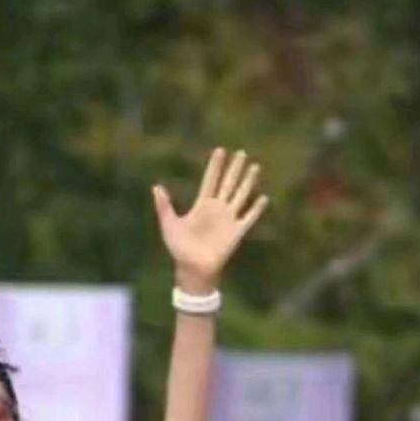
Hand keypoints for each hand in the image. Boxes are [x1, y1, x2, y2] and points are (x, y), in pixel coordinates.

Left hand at [152, 147, 267, 290]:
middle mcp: (217, 209)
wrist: (192, 269)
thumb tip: (156, 187)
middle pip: (228, 183)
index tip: (220, 150)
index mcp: (202, 205)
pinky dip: (256, 209)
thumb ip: (164, 206)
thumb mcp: (169, 225)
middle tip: (241, 152)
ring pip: (241, 195)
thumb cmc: (179, 249)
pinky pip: (249, 218)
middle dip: (234, 168)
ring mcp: (228, 219)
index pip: (210, 180)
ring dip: (248, 182)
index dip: (215, 166)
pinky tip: (263, 198)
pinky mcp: (236, 232)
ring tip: (255, 167)